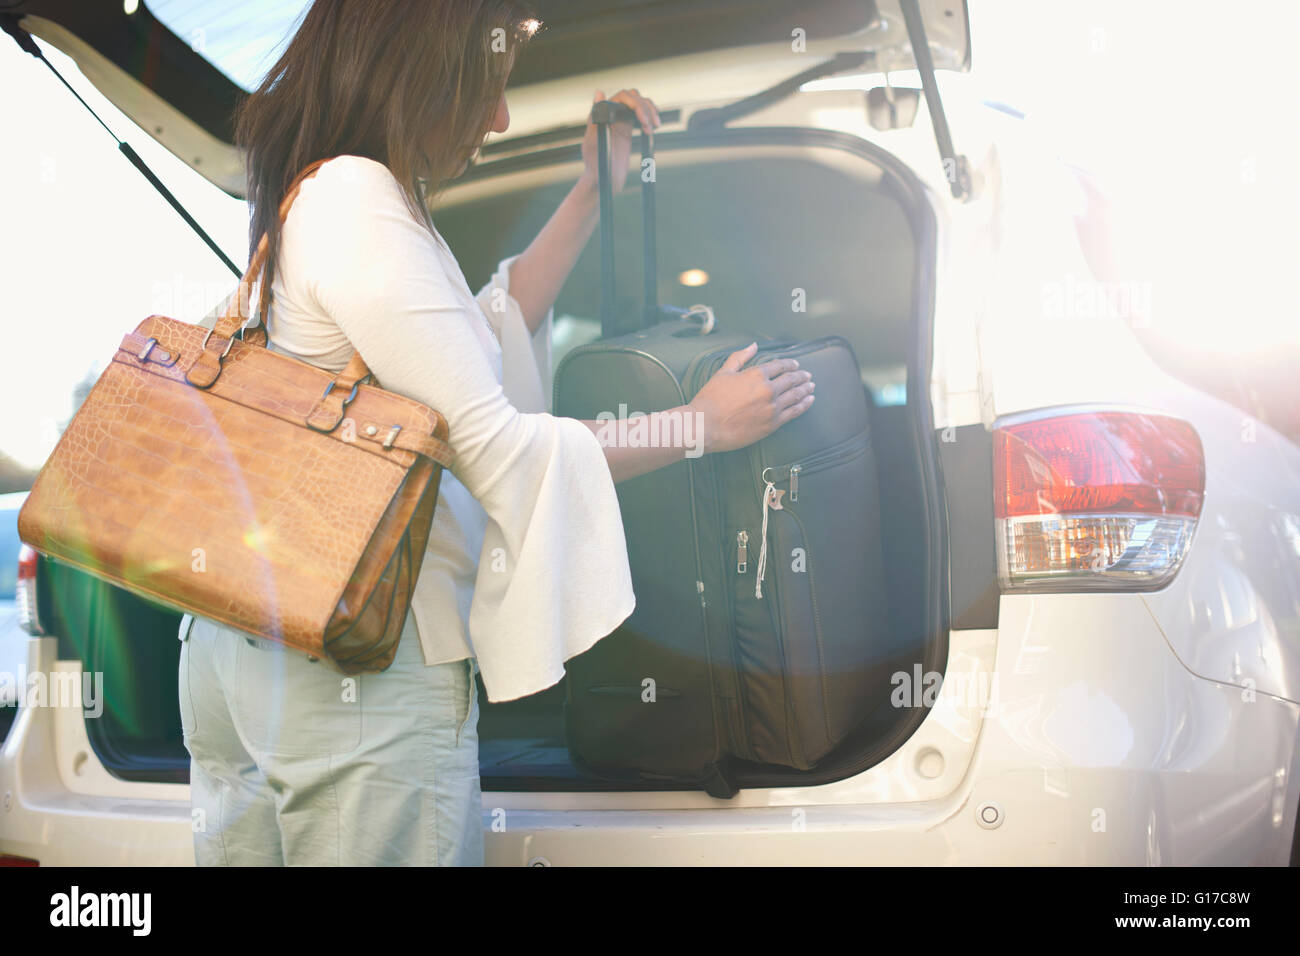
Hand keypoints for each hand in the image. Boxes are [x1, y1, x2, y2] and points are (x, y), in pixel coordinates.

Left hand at [578, 88, 660, 194]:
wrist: (602, 182)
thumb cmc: (596, 166)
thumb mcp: (594, 143)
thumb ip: (596, 118)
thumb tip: (598, 93)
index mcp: (602, 114)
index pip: (622, 97)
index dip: (636, 104)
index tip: (644, 122)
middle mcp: (610, 114)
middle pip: (634, 97)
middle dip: (646, 108)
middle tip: (652, 127)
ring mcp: (620, 120)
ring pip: (640, 104)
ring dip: (650, 112)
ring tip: (654, 127)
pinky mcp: (627, 128)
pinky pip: (641, 116)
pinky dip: (650, 118)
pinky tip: (653, 128)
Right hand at [689, 344, 814, 454]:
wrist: (706, 425)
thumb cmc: (711, 399)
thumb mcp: (723, 373)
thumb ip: (740, 357)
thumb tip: (753, 345)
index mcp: (756, 375)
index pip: (779, 366)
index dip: (789, 364)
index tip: (795, 364)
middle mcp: (768, 390)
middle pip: (791, 380)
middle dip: (801, 376)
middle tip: (807, 375)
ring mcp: (772, 407)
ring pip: (795, 395)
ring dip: (805, 389)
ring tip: (811, 386)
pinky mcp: (773, 424)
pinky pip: (794, 412)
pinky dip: (804, 405)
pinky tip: (809, 401)